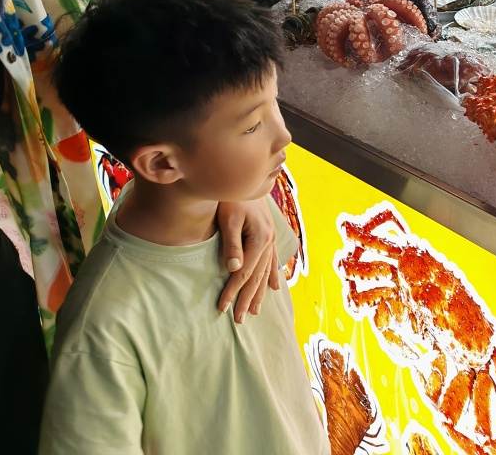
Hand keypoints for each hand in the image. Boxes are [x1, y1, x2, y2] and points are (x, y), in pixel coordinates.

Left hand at [216, 198, 280, 322]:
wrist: (244, 177)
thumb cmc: (233, 197)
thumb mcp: (228, 218)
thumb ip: (232, 244)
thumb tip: (233, 269)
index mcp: (259, 239)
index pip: (243, 273)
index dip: (233, 291)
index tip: (222, 308)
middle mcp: (268, 242)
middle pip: (257, 277)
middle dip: (247, 299)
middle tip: (238, 319)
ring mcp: (271, 239)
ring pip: (265, 271)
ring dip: (260, 292)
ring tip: (254, 310)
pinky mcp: (268, 235)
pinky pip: (272, 261)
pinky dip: (272, 275)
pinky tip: (273, 287)